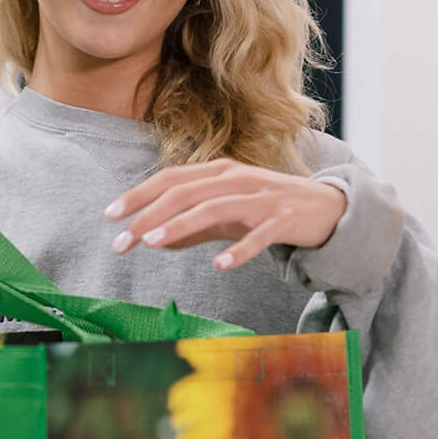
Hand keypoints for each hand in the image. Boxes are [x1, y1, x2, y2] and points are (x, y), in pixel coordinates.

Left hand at [106, 161, 348, 269]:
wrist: (327, 208)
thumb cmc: (269, 209)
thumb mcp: (226, 215)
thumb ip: (191, 227)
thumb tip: (152, 241)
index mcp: (219, 172)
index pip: (170, 179)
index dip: (138, 195)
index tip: (110, 216)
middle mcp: (237, 179)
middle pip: (185, 191)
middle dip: (148, 215)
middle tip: (122, 241)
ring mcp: (261, 197)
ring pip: (214, 207)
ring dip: (180, 225)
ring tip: (152, 243)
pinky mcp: (283, 219)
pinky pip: (259, 236)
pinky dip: (239, 250)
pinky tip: (219, 266)